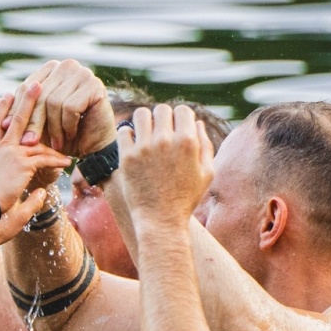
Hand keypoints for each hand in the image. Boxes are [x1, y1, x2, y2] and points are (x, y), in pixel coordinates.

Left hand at [0, 59, 115, 156]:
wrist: (92, 145)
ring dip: (53, 128)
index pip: (25, 88)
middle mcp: (66, 66)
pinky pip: (70, 107)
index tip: (5, 130)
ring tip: (55, 143)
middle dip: (32, 122)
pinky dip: (67, 126)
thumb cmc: (62, 132)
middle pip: (38, 95)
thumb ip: (11, 112)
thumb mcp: (33, 123)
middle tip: (27, 143)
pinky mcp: (94, 86)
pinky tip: (70, 135)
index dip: (16, 111)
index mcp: (50, 69)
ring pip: (53, 102)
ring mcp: (82, 73)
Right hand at [0, 92, 71, 250]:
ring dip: (47, 119)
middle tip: (34, 83)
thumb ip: (27, 194)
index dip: (1, 110)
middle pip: (14, 119)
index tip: (8, 95)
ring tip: (59, 105)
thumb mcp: (5, 197)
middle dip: (25, 100)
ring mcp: (10, 155)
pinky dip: (56, 159)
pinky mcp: (21, 164)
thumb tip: (43, 195)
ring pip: (32, 132)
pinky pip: (44, 157)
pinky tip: (67, 160)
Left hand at [117, 104, 213, 227]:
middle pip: (161, 109)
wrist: (161, 221)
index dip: (179, 117)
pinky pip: (124, 131)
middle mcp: (165, 141)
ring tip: (145, 133)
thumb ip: (205, 145)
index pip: (181, 110)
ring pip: (140, 115)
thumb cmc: (186, 199)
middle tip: (160, 131)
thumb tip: (196, 123)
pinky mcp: (126, 157)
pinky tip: (133, 144)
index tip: (175, 128)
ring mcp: (144, 148)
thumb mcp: (207, 173)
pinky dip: (128, 134)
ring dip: (144, 121)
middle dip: (162, 118)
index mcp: (187, 142)